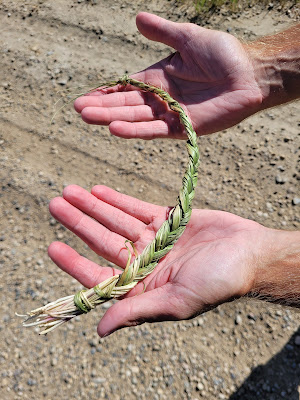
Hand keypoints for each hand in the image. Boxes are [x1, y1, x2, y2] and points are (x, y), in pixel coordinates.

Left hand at [48, 184, 269, 336]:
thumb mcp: (176, 301)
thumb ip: (137, 310)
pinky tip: (98, 190)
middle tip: (55, 203)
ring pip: (115, 220)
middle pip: (102, 241)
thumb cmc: (218, 282)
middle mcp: (143, 263)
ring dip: (93, 206)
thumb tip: (100, 330)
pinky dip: (117, 200)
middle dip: (79, 222)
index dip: (74, 263)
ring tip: (70, 191)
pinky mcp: (167, 219)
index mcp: (142, 286)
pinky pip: (136, 208)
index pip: (99, 275)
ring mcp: (154, 239)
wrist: (250, 254)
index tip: (52, 246)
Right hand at [74, 12, 262, 138]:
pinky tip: (116, 129)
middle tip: (80, 110)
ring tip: (89, 118)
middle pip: (126, 105)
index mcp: (158, 79)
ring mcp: (171, 115)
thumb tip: (137, 19)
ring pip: (136, 118)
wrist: (250, 74)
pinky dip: (136, 130)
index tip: (84, 98)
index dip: (106, 93)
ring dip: (113, 119)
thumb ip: (163, 31)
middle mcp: (161, 99)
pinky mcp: (183, 127)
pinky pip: (156, 129)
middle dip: (103, 108)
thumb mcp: (187, 37)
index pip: (125, 88)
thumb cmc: (223, 54)